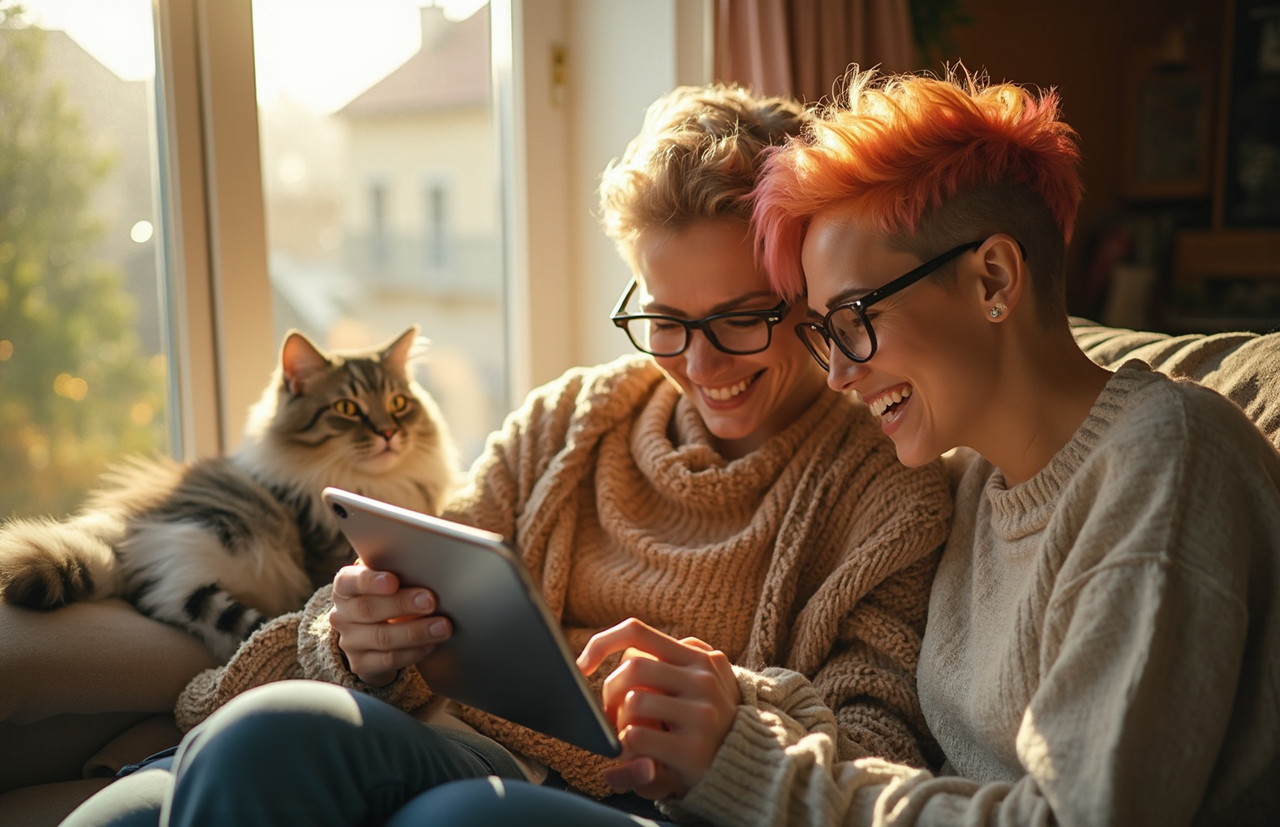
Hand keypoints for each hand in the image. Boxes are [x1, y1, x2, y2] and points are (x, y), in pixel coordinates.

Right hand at [328, 561, 451, 686]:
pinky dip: (413, 652)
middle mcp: (341, 615)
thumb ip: (398, 574)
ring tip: (442, 627)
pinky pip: (389, 660)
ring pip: (381, 638)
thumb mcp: (386, 583)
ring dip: (416, 632)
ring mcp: (349, 642)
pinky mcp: (360, 664)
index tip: (394, 581)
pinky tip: (431, 644)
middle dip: (402, 604)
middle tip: (431, 601)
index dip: (370, 581)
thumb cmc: (386, 598)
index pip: (349, 581)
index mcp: (344, 588)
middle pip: (368, 609)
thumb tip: (429, 570)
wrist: (373, 636)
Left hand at [577, 618, 740, 798]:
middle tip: (611, 715)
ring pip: (633, 701)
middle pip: (631, 668)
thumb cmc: (708, 723)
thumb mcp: (695, 685)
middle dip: (609, 693)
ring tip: (629, 735)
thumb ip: (661, 665)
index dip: (600, 643)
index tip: (581, 666)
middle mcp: (704, 678)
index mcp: (699, 657)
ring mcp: (702, 712)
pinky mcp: (693, 748)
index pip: (636, 631)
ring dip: (620, 722)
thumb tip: (598, 661)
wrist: (752, 767)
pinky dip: (626, 746)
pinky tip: (639, 754)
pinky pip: (638, 736)